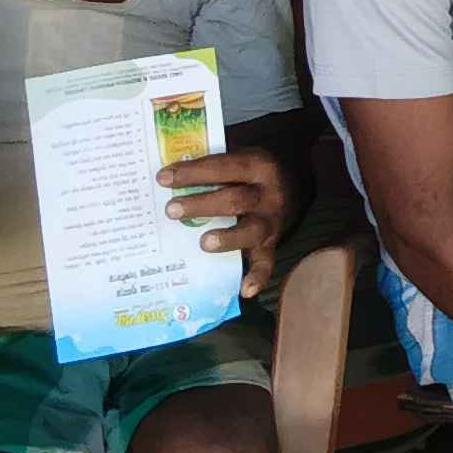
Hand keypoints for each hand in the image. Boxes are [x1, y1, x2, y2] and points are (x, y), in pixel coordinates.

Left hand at [161, 145, 296, 296]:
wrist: (289, 190)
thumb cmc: (247, 177)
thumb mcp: (237, 163)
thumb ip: (210, 169)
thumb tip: (164, 178)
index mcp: (257, 166)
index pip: (223, 166)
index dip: (193, 172)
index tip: (163, 178)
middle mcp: (268, 194)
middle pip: (235, 200)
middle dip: (202, 205)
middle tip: (171, 210)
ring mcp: (271, 222)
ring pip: (251, 231)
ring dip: (227, 238)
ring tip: (203, 243)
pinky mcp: (271, 245)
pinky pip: (267, 262)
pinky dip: (258, 277)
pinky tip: (244, 290)